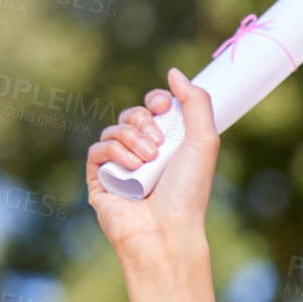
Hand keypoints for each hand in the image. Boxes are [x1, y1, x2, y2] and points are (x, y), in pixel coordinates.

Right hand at [85, 67, 220, 301]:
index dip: (155, 100)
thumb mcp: (204, 141)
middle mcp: (145, 154)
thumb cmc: (189, 191)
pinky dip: (114, 152)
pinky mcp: (100, 179)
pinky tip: (131, 166)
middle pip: (132, 115)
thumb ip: (196, 103)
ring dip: (132, 138)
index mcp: (170, 145)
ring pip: (114, 130)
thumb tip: (174, 72)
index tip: (163, 105)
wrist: (168, 229)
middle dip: (143, 120)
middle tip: (159, 142)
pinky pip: (97, 150)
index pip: (154, 109)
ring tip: (149, 160)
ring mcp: (121, 166)